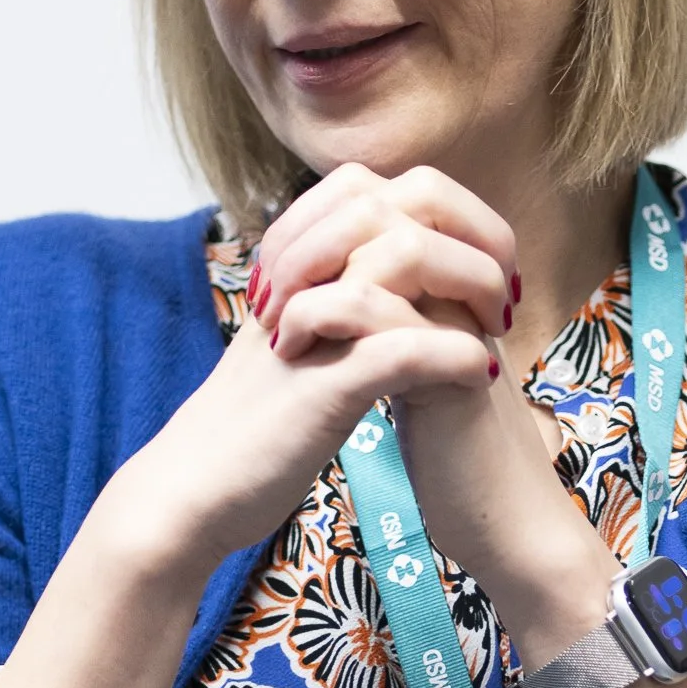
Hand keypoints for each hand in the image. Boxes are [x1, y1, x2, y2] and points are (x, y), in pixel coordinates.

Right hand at [0, 198, 500, 687]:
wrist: (187, 496)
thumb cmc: (247, 436)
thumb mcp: (292, 354)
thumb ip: (329, 314)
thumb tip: (382, 293)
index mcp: (289, 274)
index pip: (360, 191)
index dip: (426, 211)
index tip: (473, 259)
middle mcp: (295, 288)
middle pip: (385, 208)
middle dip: (458, 237)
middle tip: (498, 288)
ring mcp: (307, 334)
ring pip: (398, 262)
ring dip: (464, 286)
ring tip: (498, 323)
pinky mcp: (318, 392)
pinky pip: (399, 349)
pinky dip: (452, 356)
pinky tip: (481, 372)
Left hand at [254, 165, 612, 655]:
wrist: (506, 526)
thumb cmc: (457, 461)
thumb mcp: (417, 376)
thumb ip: (393, 326)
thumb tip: (340, 294)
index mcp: (457, 284)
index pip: (396, 198)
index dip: (325, 215)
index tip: (278, 272)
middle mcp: (468, 290)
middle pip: (409, 198)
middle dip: (321, 228)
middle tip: (275, 285)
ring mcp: (464, 324)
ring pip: (394, 243)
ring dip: (316, 269)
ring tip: (278, 322)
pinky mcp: (453, 369)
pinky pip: (382, 309)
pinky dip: (323, 317)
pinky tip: (293, 351)